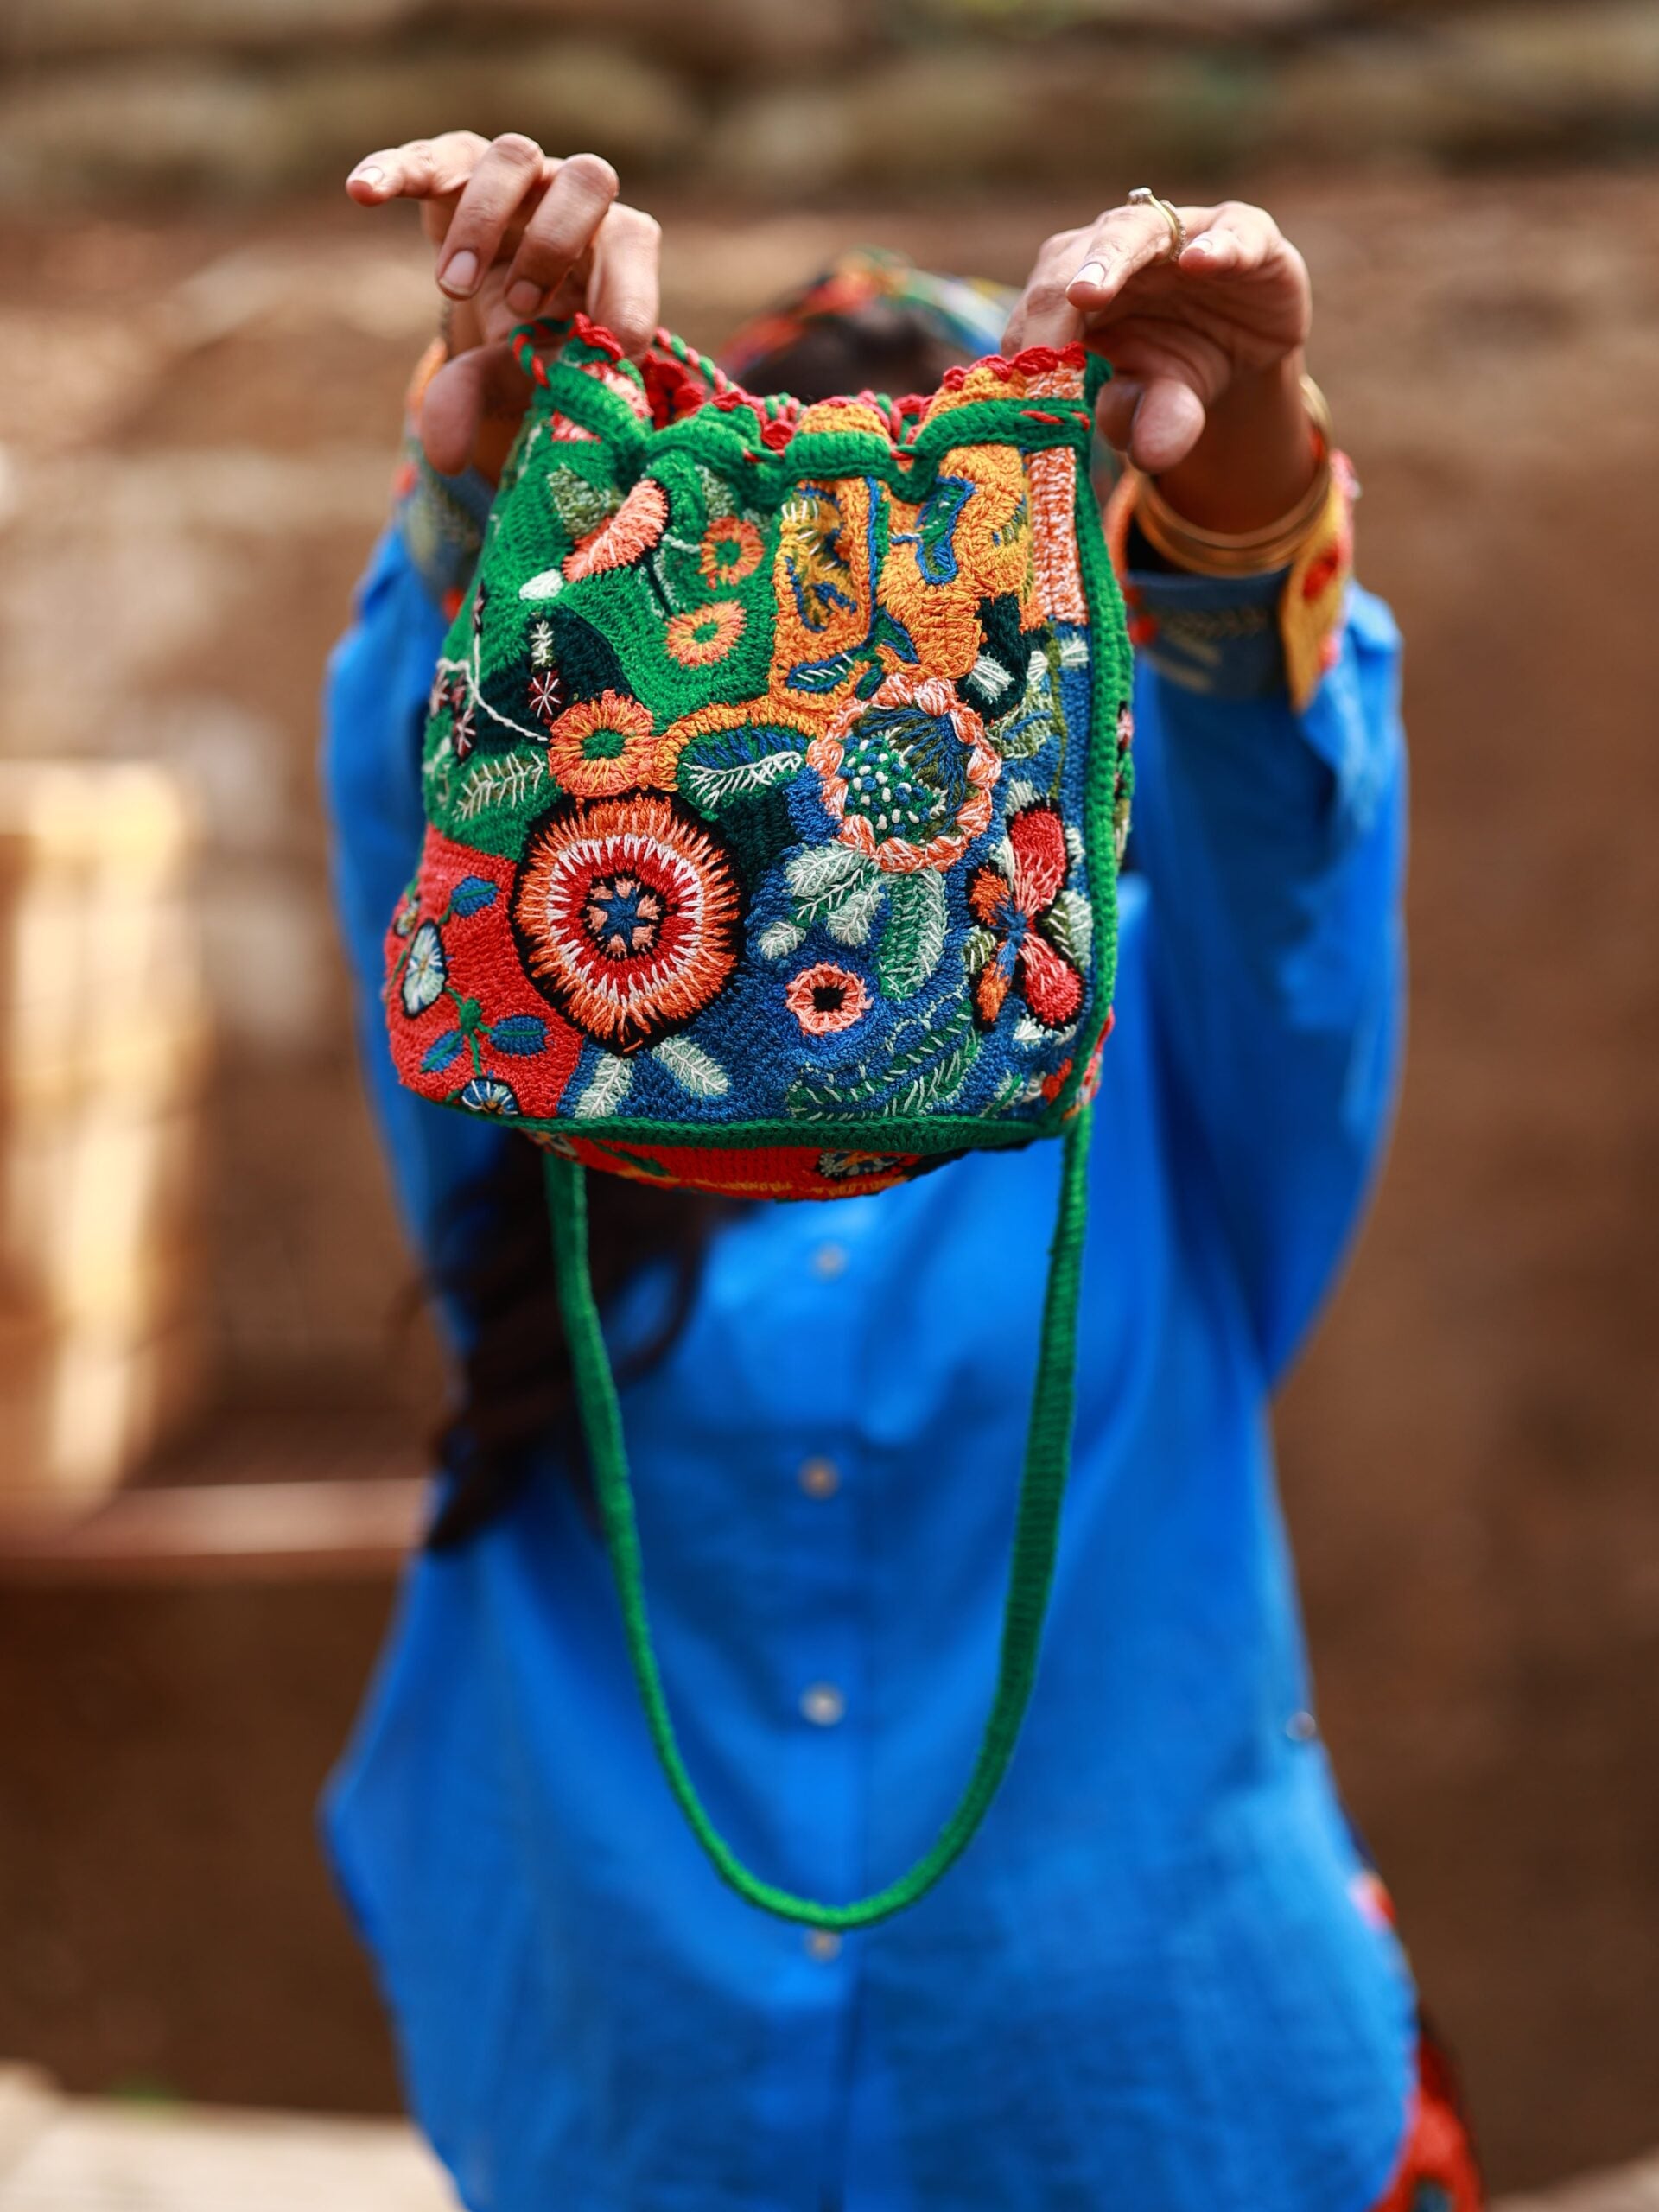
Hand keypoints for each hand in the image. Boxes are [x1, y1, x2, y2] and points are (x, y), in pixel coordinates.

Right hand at [346, 131, 661, 476]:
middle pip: (591, 179)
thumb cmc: (531, 338)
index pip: (635, 246)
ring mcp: (518, 175)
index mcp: (618, 246)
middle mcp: (575, 198)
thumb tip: (439, 454)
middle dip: (554, 245)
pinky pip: (428, 155)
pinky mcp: (454, 163)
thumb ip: (490, 402)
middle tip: (520, 308)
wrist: (500, 298)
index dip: (616, 295)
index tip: (589, 353)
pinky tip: (362, 194)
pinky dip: (395, 170)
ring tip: (453, 289)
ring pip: (515, 157)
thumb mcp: (520, 375)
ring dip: (484, 223)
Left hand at [1004, 199, 1316, 534]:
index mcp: (1076, 294)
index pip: (1037, 316)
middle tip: (1037, 341)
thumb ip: (1148, 420)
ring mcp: (1179, 233)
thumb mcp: (1161, 407)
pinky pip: (1230, 230)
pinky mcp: (1246, 232)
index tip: (1022, 400)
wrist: (1249, 354)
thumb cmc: (1179, 373)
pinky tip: (1199, 262)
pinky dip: (1216, 244)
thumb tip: (1149, 453)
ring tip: (1087, 292)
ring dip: (1109, 258)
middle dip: (1051, 299)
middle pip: (1069, 262)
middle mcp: (1115, 251)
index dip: (1030, 355)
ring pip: (1133, 230)